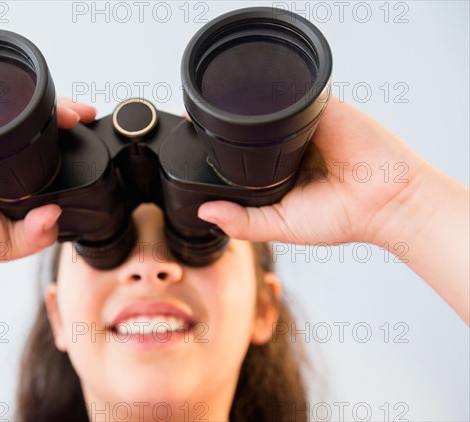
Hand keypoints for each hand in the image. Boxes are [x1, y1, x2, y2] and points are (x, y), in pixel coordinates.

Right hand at [0, 98, 95, 260]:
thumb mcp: (8, 241)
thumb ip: (36, 235)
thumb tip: (55, 214)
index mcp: (7, 165)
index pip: (39, 137)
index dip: (64, 130)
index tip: (86, 124)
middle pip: (29, 115)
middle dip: (60, 109)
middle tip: (82, 116)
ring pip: (9, 103)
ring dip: (40, 101)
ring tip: (67, 112)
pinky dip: (2, 98)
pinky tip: (27, 102)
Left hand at [197, 97, 428, 246]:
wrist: (386, 200)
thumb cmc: (340, 217)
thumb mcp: (281, 226)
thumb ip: (243, 222)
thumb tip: (205, 212)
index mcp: (280, 172)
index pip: (243, 156)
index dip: (219, 150)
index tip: (195, 143)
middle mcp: (291, 146)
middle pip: (251, 130)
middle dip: (228, 127)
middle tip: (200, 125)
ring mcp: (306, 125)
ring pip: (267, 109)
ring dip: (247, 109)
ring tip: (219, 112)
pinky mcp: (323, 108)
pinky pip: (293, 94)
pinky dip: (277, 95)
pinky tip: (258, 100)